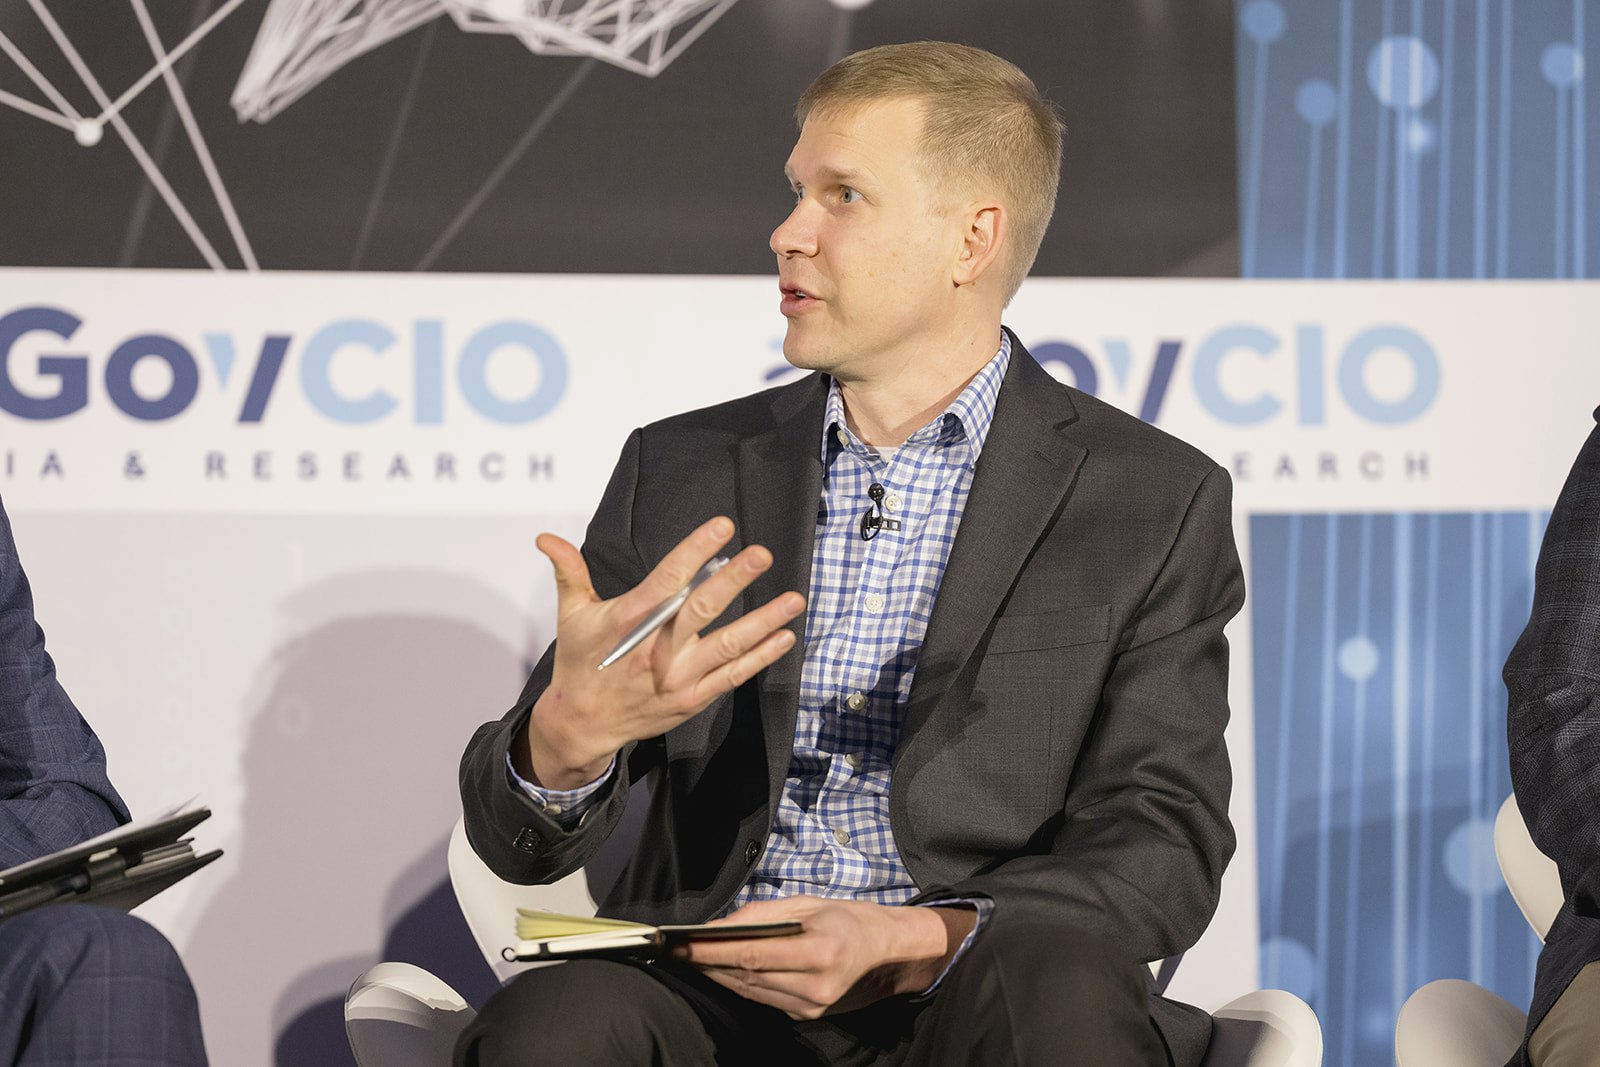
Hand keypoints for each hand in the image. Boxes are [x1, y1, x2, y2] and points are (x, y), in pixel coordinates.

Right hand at [518, 516, 804, 788]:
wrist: (581, 726)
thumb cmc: (581, 665)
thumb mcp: (572, 616)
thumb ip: (569, 572)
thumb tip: (546, 539)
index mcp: (630, 621)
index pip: (668, 579)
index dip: (695, 551)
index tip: (722, 525)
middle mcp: (657, 649)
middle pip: (702, 609)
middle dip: (735, 580)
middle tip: (762, 554)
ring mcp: (678, 677)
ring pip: (727, 645)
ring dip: (763, 621)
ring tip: (794, 599)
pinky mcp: (692, 698)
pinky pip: (733, 676)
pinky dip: (761, 657)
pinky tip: (784, 637)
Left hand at [675, 896, 975, 1018]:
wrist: (893, 956)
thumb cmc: (854, 921)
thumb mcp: (812, 904)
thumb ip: (765, 914)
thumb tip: (722, 924)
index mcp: (819, 952)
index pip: (751, 953)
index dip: (711, 951)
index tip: (682, 943)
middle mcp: (814, 986)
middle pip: (745, 975)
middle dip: (707, 962)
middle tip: (677, 949)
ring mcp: (811, 1007)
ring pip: (750, 991)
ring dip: (719, 974)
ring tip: (693, 958)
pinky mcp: (808, 1016)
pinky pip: (764, 999)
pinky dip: (741, 984)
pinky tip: (724, 970)